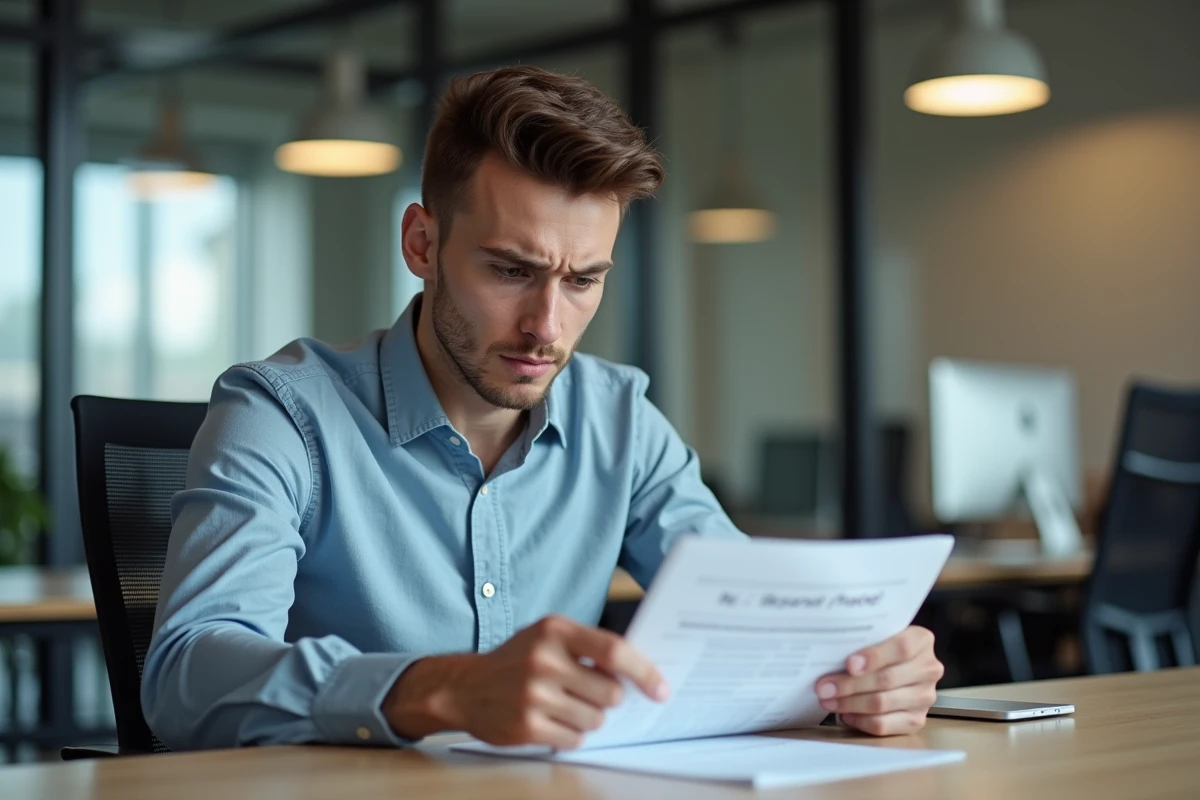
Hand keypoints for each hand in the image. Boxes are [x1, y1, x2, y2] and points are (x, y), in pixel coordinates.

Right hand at [383, 615, 667, 748]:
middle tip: (589, 692)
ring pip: (596, 719)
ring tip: (564, 704)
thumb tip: (635, 671)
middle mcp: (544, 660)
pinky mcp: (527, 726)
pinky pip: (575, 738)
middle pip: (610, 692)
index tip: (661, 688)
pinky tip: (551, 719)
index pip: (614, 651)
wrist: (464, 687)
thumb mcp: (547, 636)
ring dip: (589, 716)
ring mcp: (534, 696)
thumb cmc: (516, 660)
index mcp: (555, 630)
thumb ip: (588, 647)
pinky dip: (571, 732)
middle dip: (609, 698)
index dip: (644, 671)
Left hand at [814, 626, 942, 735]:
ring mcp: (925, 697)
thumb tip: (828, 656)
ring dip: (850, 704)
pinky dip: (860, 721)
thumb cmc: (880, 648)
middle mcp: (929, 669)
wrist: (897, 666)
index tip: (849, 665)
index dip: (874, 657)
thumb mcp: (876, 637)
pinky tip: (845, 714)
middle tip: (823, 687)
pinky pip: (884, 725)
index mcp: (921, 640)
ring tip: (828, 700)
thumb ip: (862, 642)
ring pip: (882, 703)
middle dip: (850, 685)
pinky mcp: (917, 720)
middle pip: (887, 679)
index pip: (901, 648)